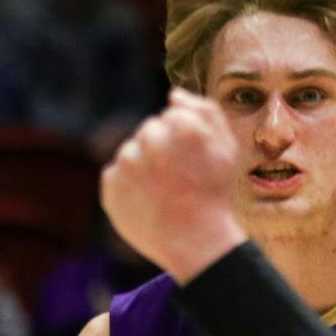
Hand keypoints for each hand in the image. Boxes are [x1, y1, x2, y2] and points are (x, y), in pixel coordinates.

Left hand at [101, 90, 248, 283]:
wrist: (194, 240)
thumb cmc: (214, 192)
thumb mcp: (226, 146)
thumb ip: (204, 112)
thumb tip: (172, 96)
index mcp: (184, 127)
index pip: (170, 115)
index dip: (182, 138)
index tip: (191, 159)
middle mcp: (151, 141)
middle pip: (147, 130)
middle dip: (159, 147)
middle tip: (176, 175)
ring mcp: (127, 164)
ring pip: (129, 151)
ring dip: (141, 164)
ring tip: (161, 189)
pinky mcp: (110, 185)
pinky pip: (114, 174)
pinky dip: (126, 184)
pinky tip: (145, 199)